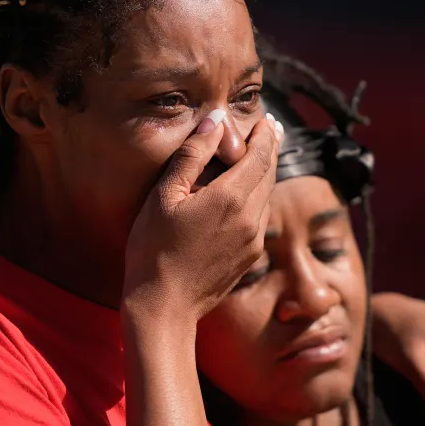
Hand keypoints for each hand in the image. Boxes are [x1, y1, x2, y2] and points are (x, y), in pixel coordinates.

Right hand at [123, 110, 282, 326]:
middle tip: (270, 128)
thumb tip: (216, 121)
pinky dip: (259, 196)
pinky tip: (248, 192)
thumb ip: (193, 155)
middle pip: (269, 173)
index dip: (264, 134)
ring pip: (268, 196)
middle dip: (270, 148)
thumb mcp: (165, 196)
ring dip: (266, 172)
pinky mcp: (250, 256)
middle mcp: (251, 218)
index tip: (265, 118)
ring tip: (261, 154)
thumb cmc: (154, 249)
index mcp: (231, 198)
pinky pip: (260, 217)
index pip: (260, 155)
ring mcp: (253, 240)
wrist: (164, 307)